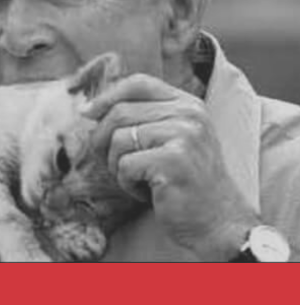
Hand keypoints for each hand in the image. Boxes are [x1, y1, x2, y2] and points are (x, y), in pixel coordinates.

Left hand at [82, 74, 259, 260]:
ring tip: (141, 180)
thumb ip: (142, 119)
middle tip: (113, 164)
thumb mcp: (169, 140)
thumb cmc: (184, 184)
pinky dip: (127, 184)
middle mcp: (188, 114)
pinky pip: (124, 165)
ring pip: (118, 140)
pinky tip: (148, 192)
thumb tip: (89, 109)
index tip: (87, 113)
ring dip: (117, 167)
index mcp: (187, 104)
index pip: (137, 83)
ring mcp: (183, 135)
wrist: (217, 221)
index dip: (106, 97)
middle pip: (120, 112)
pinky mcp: (172, 161)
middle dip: (102, 140)